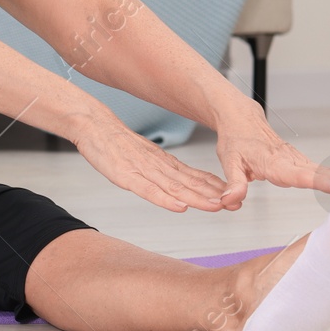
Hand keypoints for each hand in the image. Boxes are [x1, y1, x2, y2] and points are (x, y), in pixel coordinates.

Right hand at [73, 120, 229, 212]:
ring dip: (197, 198)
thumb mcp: (142, 156)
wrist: (93, 124)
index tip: (234, 197)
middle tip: (236, 204)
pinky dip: (164, 199)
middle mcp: (157, 166)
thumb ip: (161, 170)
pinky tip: (178, 206)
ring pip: (174, 187)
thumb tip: (179, 185)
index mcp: (163, 162)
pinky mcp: (125, 176)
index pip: (194, 177)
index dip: (215, 188)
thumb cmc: (114, 142)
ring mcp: (142, 171)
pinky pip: (147, 190)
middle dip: (214, 196)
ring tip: (216, 206)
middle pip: (189, 183)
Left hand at [213, 116, 329, 208]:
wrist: (241, 120)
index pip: (298, 174)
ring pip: (322, 170)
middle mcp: (288, 160)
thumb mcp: (228, 162)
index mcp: (273, 162)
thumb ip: (234, 183)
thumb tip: (231, 201)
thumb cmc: (236, 140)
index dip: (319, 181)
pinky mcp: (298, 161)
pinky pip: (319, 169)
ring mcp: (295, 159)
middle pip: (317, 172)